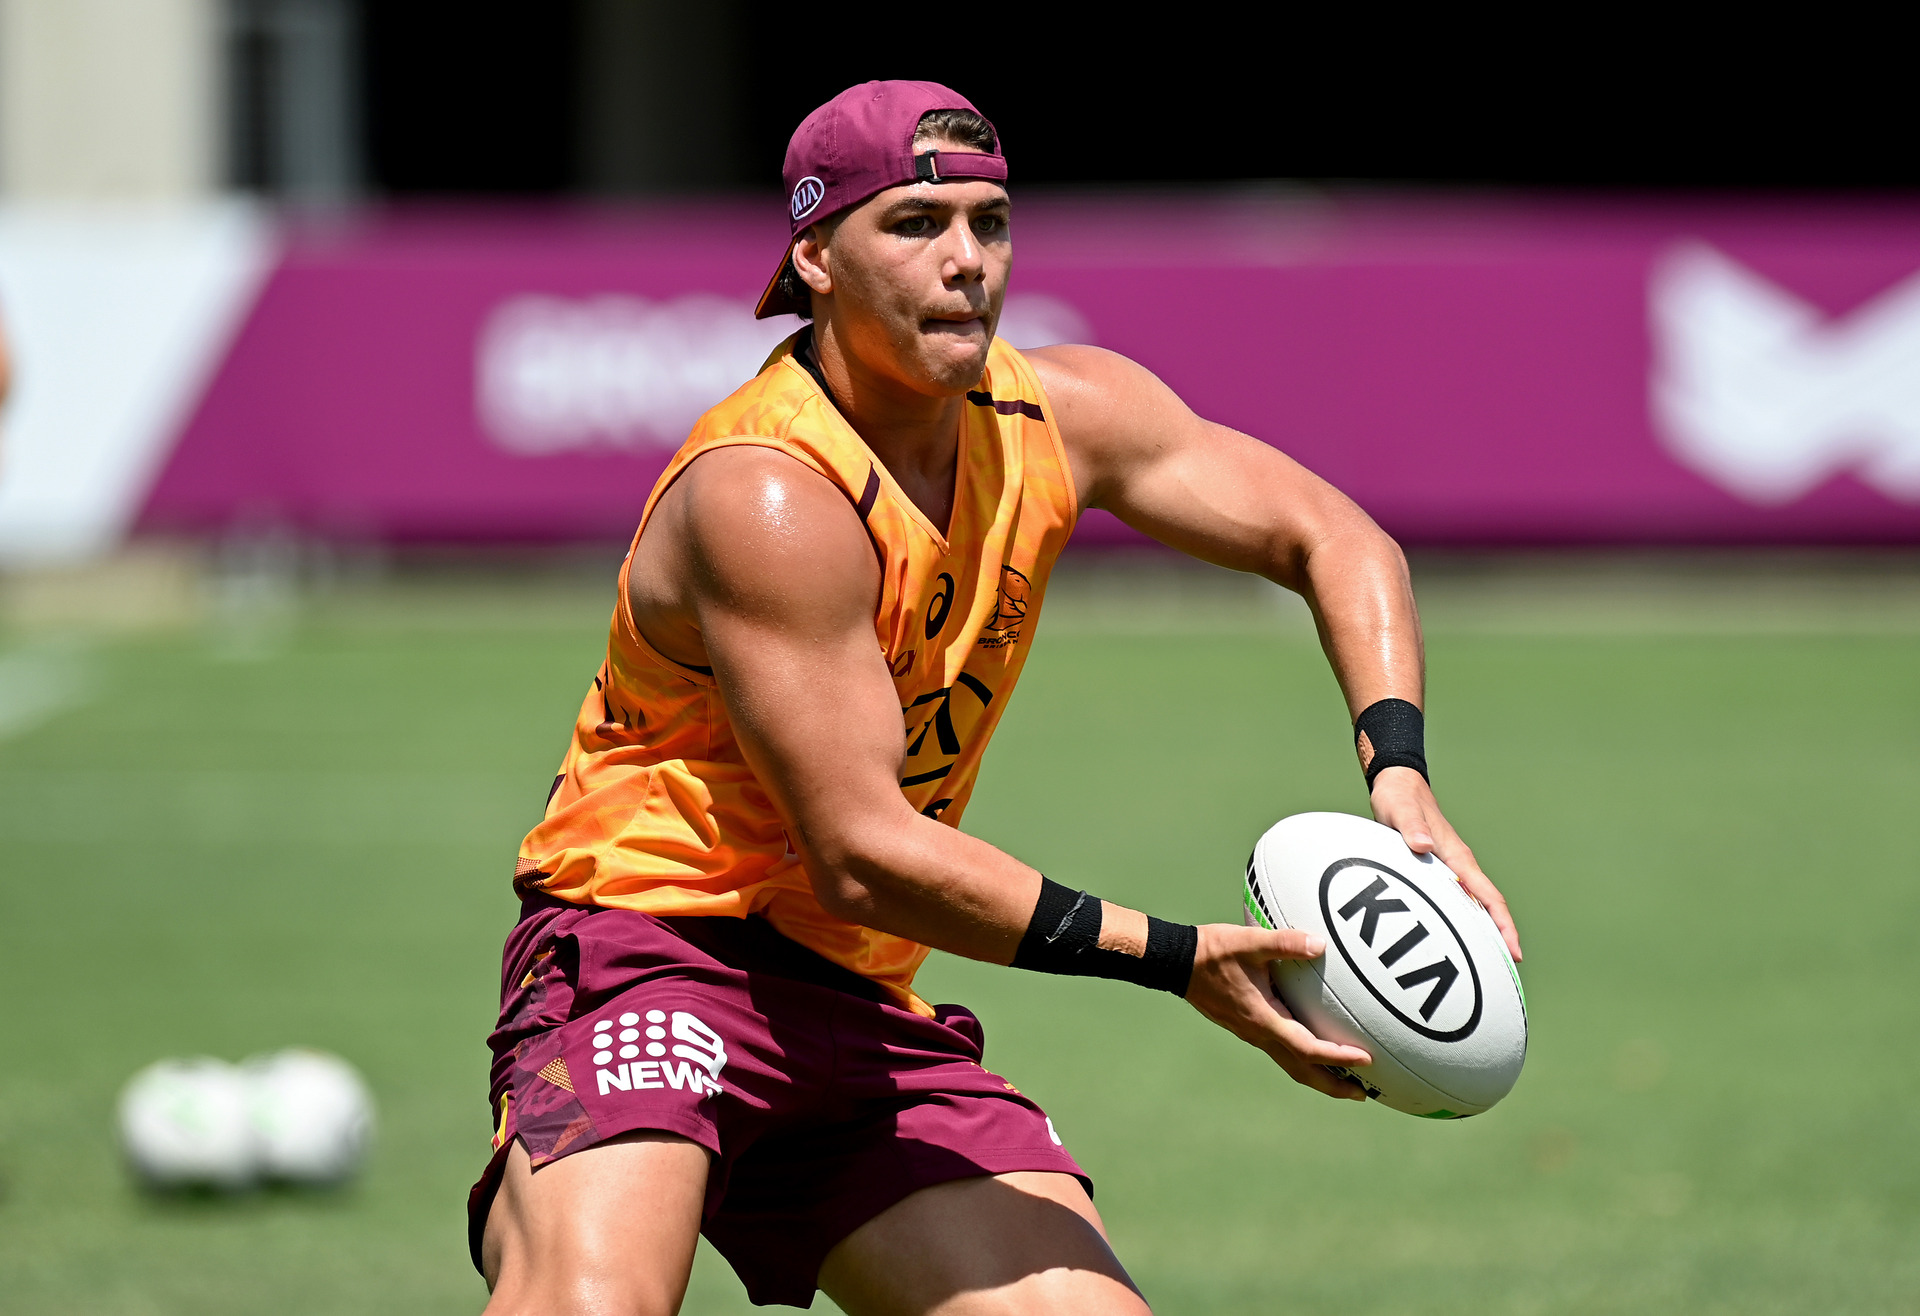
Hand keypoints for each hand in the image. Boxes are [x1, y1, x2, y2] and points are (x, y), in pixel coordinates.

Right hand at [1184, 923, 1373, 1100]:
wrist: (1177, 962)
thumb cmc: (1213, 951)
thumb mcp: (1249, 942)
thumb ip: (1285, 943)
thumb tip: (1320, 944)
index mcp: (1263, 1019)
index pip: (1308, 1048)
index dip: (1338, 1057)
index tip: (1366, 1061)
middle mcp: (1259, 1033)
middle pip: (1302, 1071)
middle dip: (1334, 1085)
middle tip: (1364, 1095)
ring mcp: (1252, 1033)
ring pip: (1291, 1064)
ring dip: (1320, 1076)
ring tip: (1346, 1081)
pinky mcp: (1248, 1026)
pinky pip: (1282, 1051)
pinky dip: (1304, 1059)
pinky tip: (1312, 1048)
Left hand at [1369, 766, 1522, 961]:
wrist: (1398, 785)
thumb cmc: (1399, 798)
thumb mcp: (1400, 810)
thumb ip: (1410, 826)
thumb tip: (1423, 845)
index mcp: (1456, 857)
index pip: (1488, 896)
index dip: (1502, 925)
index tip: (1515, 952)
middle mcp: (1458, 865)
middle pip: (1487, 908)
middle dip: (1500, 939)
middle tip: (1507, 973)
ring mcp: (1449, 869)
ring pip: (1473, 906)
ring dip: (1483, 933)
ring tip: (1487, 965)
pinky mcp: (1436, 871)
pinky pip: (1455, 901)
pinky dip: (1462, 921)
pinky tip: (1454, 938)